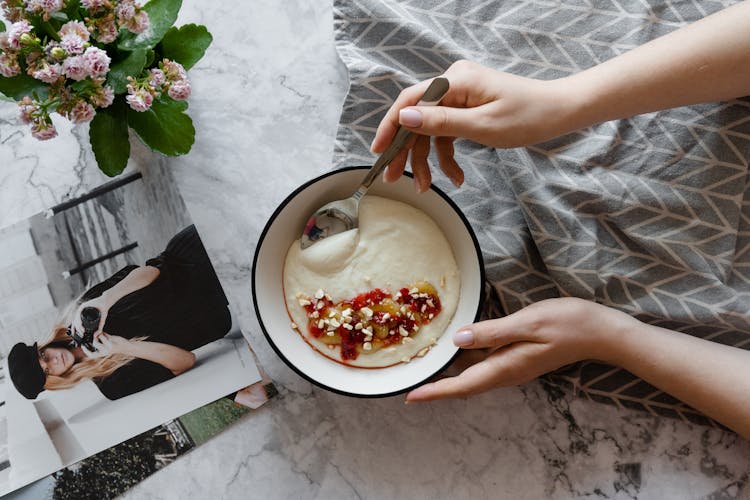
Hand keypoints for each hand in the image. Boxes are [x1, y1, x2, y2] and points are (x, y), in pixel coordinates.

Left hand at [71, 295, 108, 340]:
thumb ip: (99, 328)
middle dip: (77, 329)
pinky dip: (79, 319)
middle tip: (82, 333)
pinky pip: (79, 313)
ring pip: (76, 318)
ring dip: (78, 325)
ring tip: (82, 330)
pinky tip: (81, 324)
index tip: (76, 334)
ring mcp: (82, 309)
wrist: (106, 302)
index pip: (77, 323)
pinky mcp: (83, 306)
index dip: (75, 329)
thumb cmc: (103, 310)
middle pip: (75, 321)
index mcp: (84, 315)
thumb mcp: (101, 321)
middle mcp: (81, 312)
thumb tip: (96, 335)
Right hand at [81, 332, 128, 357]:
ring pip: (99, 337)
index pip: (91, 355)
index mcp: (101, 354)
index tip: (82, 346)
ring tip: (103, 335)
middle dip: (94, 337)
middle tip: (96, 334)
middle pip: (94, 343)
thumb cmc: (115, 345)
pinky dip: (105, 333)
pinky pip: (105, 335)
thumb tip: (94, 333)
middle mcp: (104, 352)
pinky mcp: (111, 343)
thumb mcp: (106, 345)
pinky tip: (108, 335)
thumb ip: (100, 341)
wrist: (126, 347)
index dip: (85, 351)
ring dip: (100, 334)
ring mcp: (108, 347)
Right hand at [371, 60, 584, 191]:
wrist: (559, 112)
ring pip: (430, 130)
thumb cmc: (527, 116)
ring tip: (427, 186)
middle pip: (417, 118)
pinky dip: (447, 155)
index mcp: (455, 81)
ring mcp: (459, 95)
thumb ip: (441, 123)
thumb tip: (404, 118)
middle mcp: (453, 83)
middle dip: (407, 151)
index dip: (390, 126)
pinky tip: (455, 176)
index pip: (410, 101)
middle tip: (394, 179)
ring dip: (427, 159)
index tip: (379, 151)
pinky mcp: (466, 107)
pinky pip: (446, 132)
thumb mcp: (482, 126)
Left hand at [405, 298, 638, 401]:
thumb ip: (492, 332)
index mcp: (506, 366)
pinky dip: (466, 359)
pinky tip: (455, 347)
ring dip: (449, 374)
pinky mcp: (517, 356)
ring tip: (425, 366)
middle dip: (437, 386)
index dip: (436, 391)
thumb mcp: (528, 322)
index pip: (463, 385)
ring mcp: (512, 365)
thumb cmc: (567, 323)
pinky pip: (485, 362)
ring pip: (474, 374)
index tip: (411, 397)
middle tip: (410, 383)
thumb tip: (458, 340)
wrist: (601, 331)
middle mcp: (506, 371)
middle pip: (464, 383)